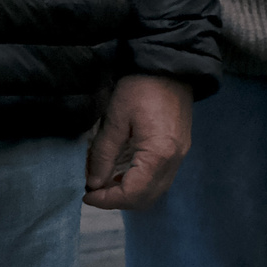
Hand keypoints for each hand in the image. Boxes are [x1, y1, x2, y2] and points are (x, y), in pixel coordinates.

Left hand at [83, 74, 193, 209]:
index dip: (106, 200)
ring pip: (156, 191)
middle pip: (147, 198)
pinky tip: (125, 172)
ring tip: (107, 183)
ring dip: (130, 194)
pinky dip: (142, 184)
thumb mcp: (115, 119)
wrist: (170, 65)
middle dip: (118, 201)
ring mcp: (181, 154)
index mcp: (158, 154)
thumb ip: (103, 155)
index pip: (132, 193)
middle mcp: (174, 159)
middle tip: (95, 191)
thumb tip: (93, 183)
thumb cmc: (140, 88)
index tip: (86, 194)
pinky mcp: (181, 148)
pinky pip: (161, 178)